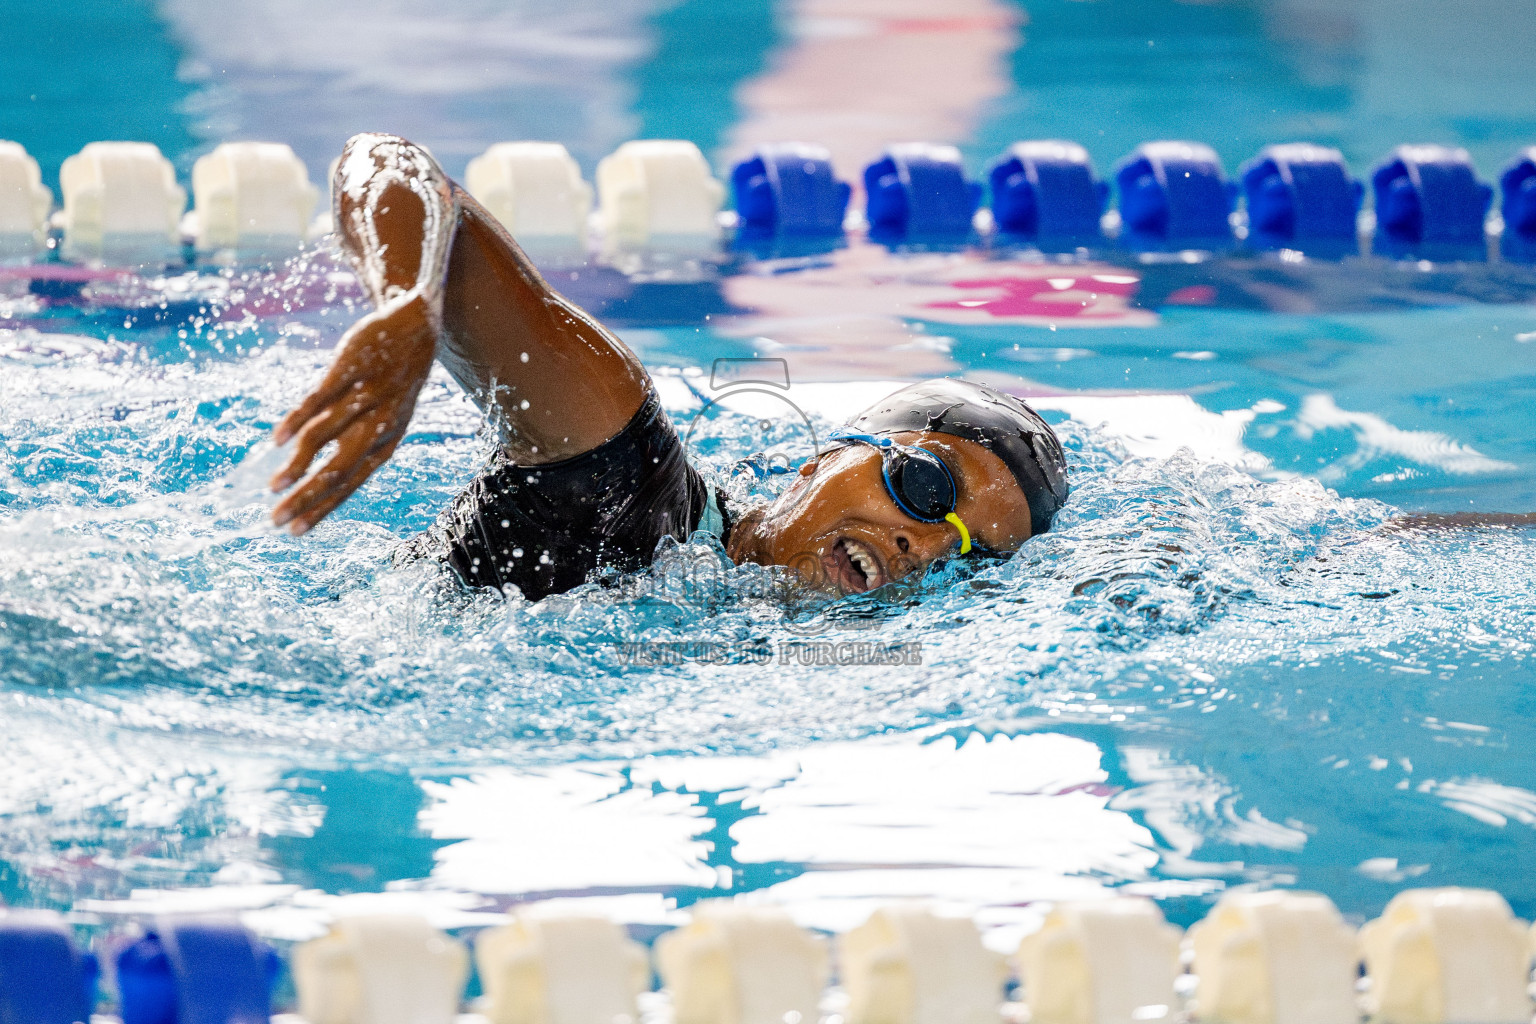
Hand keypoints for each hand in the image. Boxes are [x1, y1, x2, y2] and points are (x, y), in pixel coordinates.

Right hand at [270, 294, 437, 533]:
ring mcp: (367, 394)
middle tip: (276, 521)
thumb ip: (356, 443)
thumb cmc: (394, 380)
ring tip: (273, 487)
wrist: (417, 325)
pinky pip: (320, 399)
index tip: (295, 532)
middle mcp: (381, 423)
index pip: (353, 483)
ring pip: (327, 438)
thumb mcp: (387, 416)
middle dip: (307, 498)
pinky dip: (296, 421)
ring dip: (297, 465)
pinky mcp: (351, 367)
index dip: (323, 508)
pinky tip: (276, 441)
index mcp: (388, 440)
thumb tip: (318, 475)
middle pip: (340, 469)